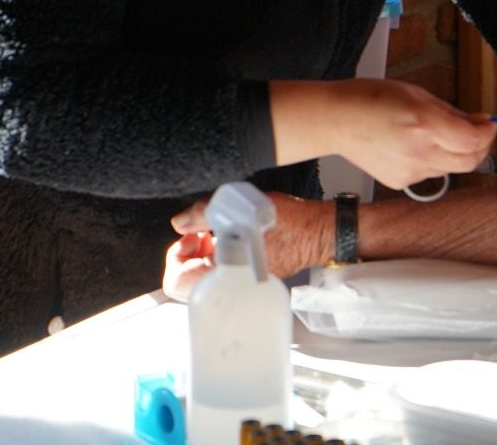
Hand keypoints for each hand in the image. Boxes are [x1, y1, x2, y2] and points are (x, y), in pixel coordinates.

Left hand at [164, 194, 333, 299]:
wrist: (321, 231)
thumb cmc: (289, 221)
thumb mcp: (243, 209)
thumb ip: (204, 215)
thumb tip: (179, 223)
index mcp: (227, 276)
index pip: (176, 283)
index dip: (176, 257)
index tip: (189, 237)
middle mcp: (233, 288)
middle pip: (188, 280)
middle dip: (189, 253)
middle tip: (201, 233)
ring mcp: (241, 286)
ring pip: (204, 276)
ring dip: (203, 254)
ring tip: (216, 232)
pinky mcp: (249, 280)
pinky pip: (222, 274)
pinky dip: (219, 257)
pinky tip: (230, 238)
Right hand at [272, 78, 496, 191]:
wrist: (336, 120)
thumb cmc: (371, 99)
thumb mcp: (418, 94)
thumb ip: (452, 112)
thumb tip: (479, 122)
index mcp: (426, 124)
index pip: (473, 140)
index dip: (488, 132)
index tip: (489, 124)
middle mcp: (420, 152)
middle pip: (469, 162)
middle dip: (480, 147)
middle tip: (478, 133)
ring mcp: (410, 171)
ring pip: (450, 169)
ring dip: (455, 153)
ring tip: (437, 135)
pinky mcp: (399, 182)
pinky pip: (429, 175)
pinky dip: (432, 161)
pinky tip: (414, 146)